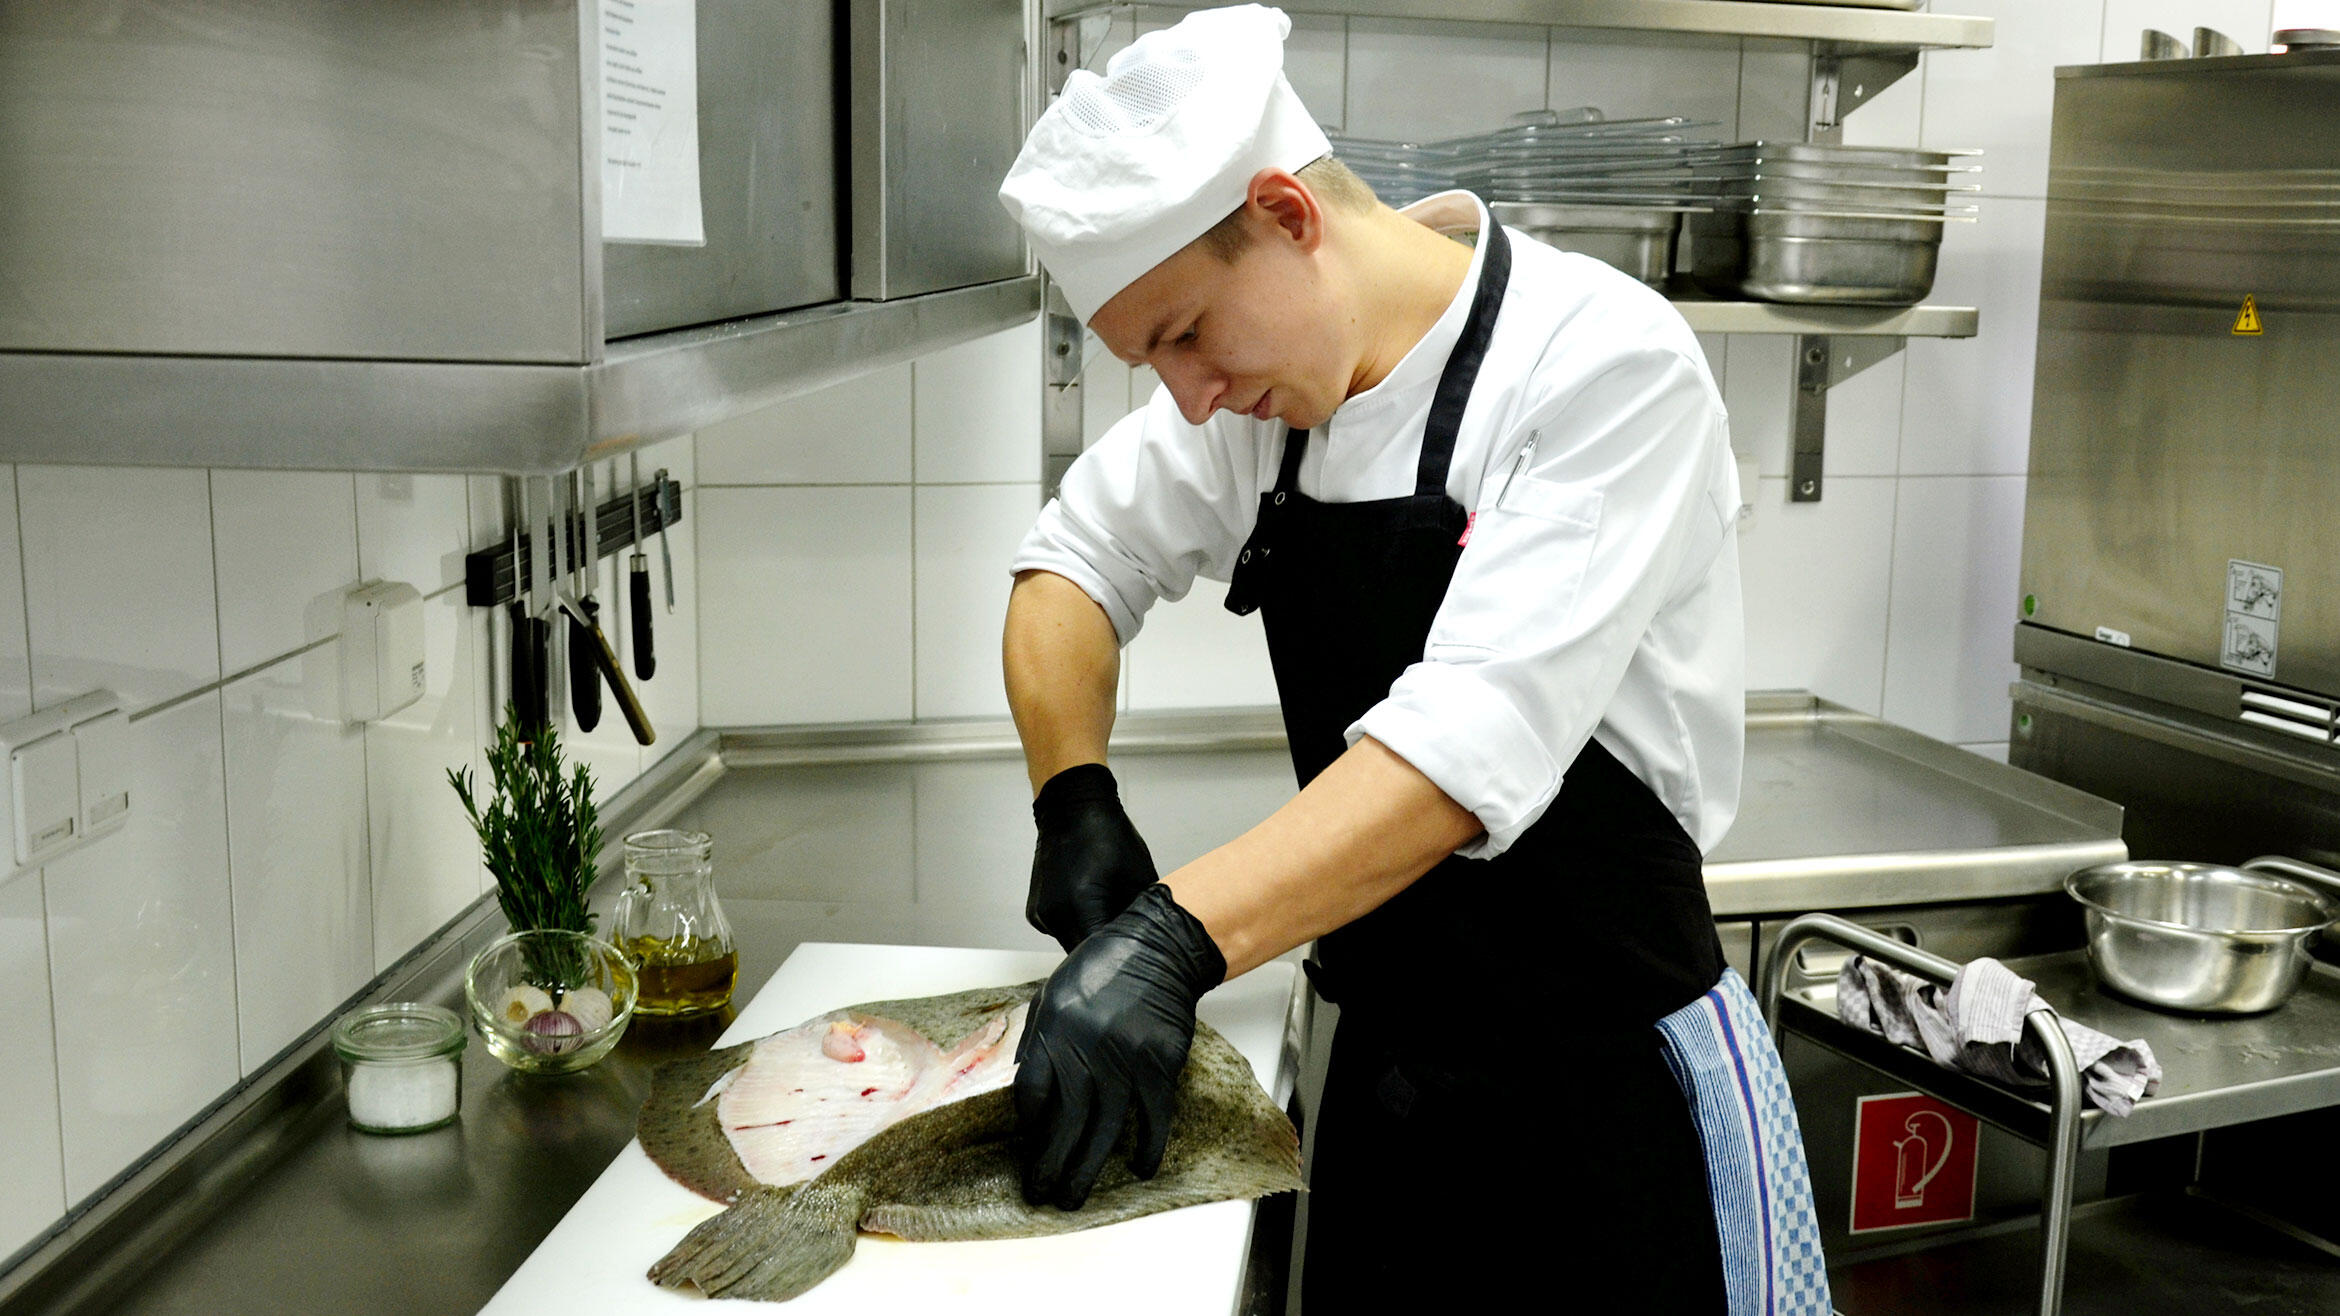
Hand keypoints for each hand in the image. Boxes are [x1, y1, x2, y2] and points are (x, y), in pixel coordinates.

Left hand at [1014, 883, 1226, 1209]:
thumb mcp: (1054, 993)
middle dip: (1050, 1163)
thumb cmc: (1104, 968)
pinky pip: (1153, 1116)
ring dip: (1088, 1168)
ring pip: (1104, 1128)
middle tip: (1042, 1192)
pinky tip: (1140, 1167)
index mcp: (1055, 1027)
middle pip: (1065, 1120)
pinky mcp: (1160, 1064)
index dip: (1029, 1124)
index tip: (1029, 1143)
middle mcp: (1087, 1046)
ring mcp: (1126, 1058)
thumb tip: (1026, 1088)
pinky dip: (1148, 1146)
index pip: (1033, 1091)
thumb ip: (1040, 1039)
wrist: (1160, 949)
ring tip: (1074, 1197)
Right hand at [1028, 762, 1158, 951]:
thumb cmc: (1108, 835)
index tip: (1144, 960)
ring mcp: (1042, 915)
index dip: (1126, 960)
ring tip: (1114, 924)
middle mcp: (1055, 915)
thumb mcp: (1139, 876)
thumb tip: (1159, 940)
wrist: (1070, 808)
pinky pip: (1062, 933)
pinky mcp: (1036, 913)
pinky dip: (1079, 929)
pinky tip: (1092, 908)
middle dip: (1110, 954)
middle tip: (1133, 948)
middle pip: (1086, 955)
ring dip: (1093, 941)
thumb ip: (1145, 915)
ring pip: (1073, 946)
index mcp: (1081, 905)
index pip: (1106, 954)